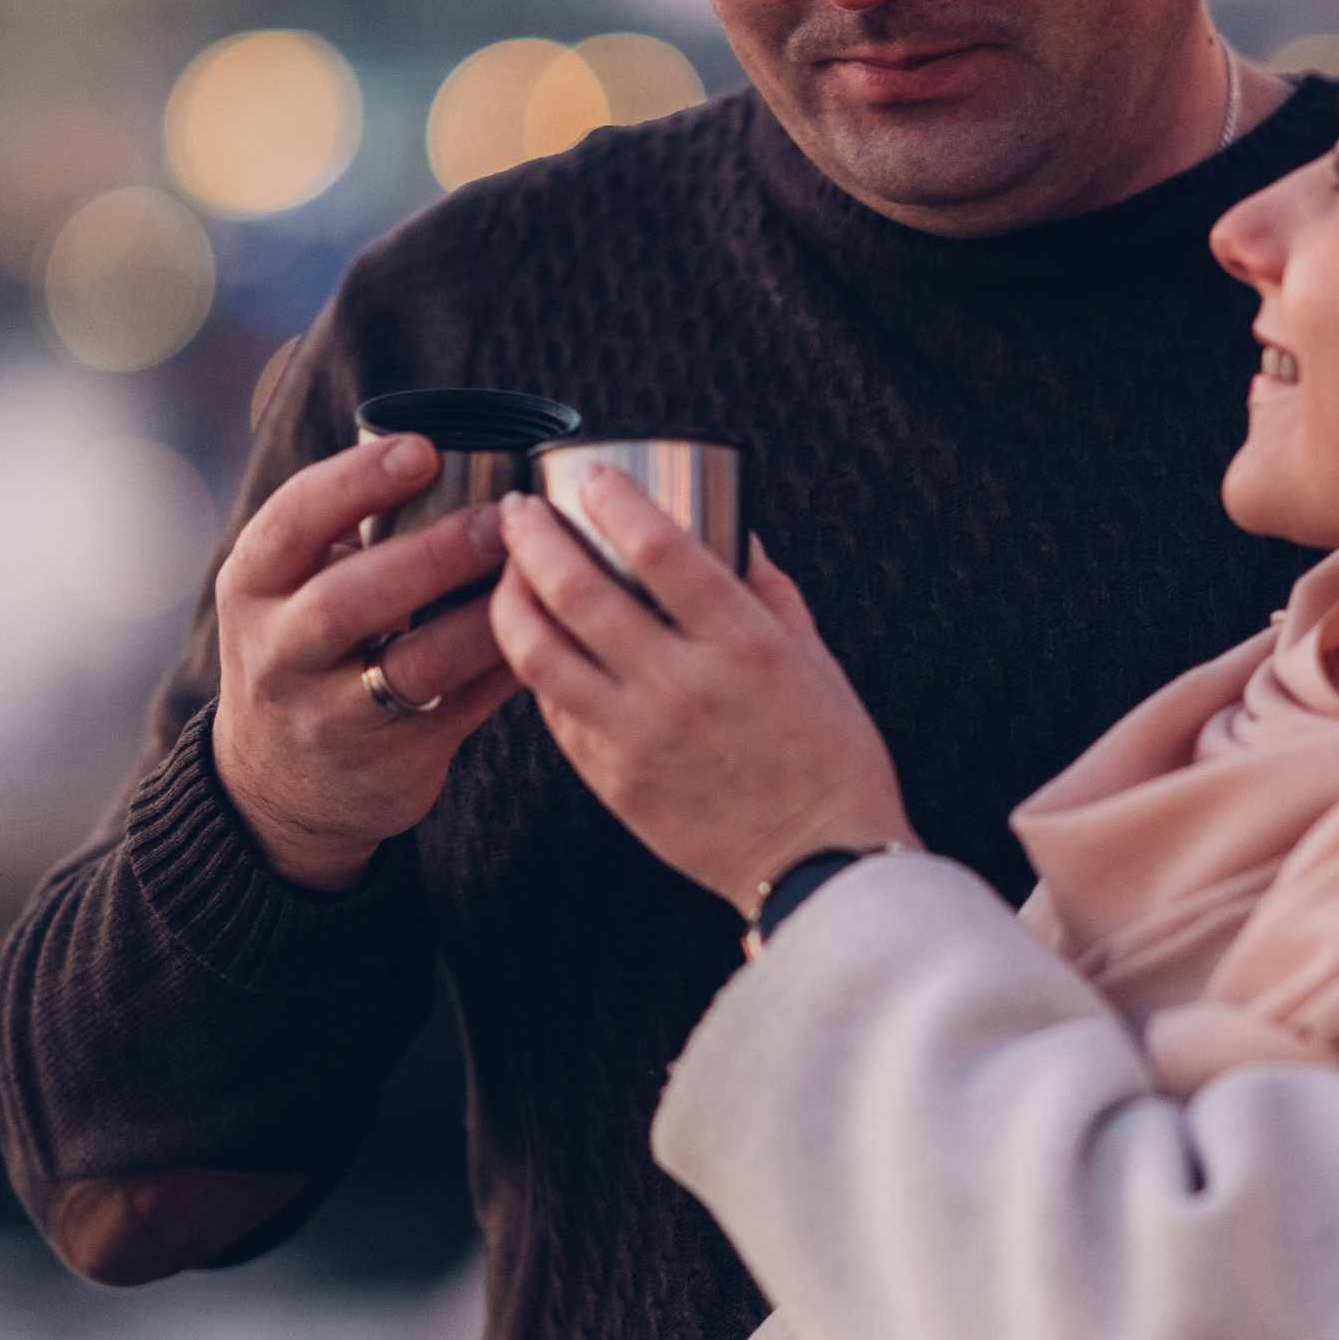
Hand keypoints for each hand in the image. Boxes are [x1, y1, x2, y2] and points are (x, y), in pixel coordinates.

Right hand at [210, 435, 524, 889]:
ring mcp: (330, 715)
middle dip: (430, 555)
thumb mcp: (287, 588)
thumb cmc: (304, 649)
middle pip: (347, 601)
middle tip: (498, 520)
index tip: (423, 450)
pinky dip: (502, 669)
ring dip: (479, 619)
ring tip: (530, 575)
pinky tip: (543, 631)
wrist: (278, 787)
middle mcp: (279, 652)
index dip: (356, 482)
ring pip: (410, 666)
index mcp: (253, 587)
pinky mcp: (388, 761)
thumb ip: (344, 531)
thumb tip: (455, 453)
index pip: (292, 523)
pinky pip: (458, 710)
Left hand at [491, 472, 913, 911]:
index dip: (612, 500)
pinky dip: (537, 669)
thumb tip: (729, 530)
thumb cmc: (829, 757)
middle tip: (520, 513)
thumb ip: (765, 588)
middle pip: (577, 589)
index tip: (590, 477)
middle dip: (533, 537)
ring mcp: (638, 736)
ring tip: (509, 575)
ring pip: (539, 653)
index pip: (658, 547)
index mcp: (744, 643)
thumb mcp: (814, 657)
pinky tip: (536, 646)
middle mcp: (683, 685)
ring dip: (511, 600)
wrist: (818, 862)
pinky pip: (554, 711)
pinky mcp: (611, 779)